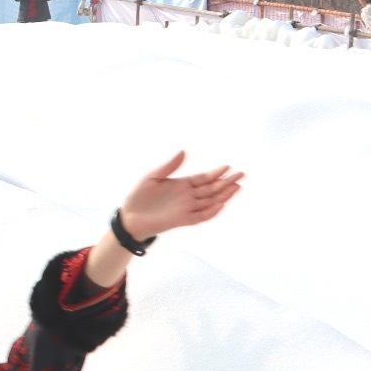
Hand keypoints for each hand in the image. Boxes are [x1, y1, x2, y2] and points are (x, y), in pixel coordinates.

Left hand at [118, 152, 243, 238]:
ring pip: (210, 202)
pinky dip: (211, 211)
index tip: (228, 166)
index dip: (216, 173)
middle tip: (242, 175)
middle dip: (226, 182)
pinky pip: (200, 216)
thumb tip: (184, 151)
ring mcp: (186, 209)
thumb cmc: (139, 197)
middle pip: (211, 189)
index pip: (204, 178)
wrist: (129, 217)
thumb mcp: (153, 177)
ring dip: (224, 195)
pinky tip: (221, 204)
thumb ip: (169, 166)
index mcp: (182, 185)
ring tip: (237, 187)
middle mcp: (188, 197)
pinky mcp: (182, 220)